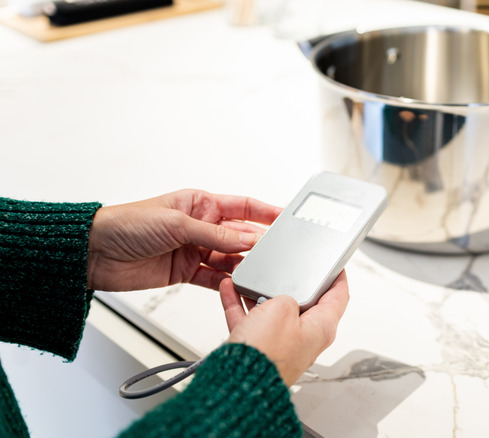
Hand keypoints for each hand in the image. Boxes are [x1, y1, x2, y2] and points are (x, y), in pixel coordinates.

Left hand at [87, 189, 281, 291]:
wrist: (94, 253)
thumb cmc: (126, 224)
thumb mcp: (176, 223)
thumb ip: (214, 234)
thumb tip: (248, 239)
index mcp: (200, 204)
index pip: (243, 207)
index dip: (267, 212)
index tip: (288, 217)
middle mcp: (201, 226)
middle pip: (240, 235)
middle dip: (259, 243)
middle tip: (278, 251)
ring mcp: (194, 250)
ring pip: (230, 259)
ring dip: (244, 265)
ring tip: (260, 271)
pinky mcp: (186, 272)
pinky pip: (214, 278)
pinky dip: (226, 283)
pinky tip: (237, 285)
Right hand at [219, 271, 349, 385]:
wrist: (238, 383)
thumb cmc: (267, 354)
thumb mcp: (283, 308)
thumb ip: (286, 295)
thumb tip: (277, 299)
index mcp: (322, 328)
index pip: (339, 297)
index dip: (338, 277)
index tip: (335, 265)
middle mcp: (305, 337)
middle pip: (303, 302)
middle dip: (292, 283)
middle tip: (286, 267)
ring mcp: (281, 343)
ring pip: (272, 311)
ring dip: (259, 292)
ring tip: (250, 277)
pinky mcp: (259, 347)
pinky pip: (251, 319)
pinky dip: (240, 304)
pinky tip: (230, 289)